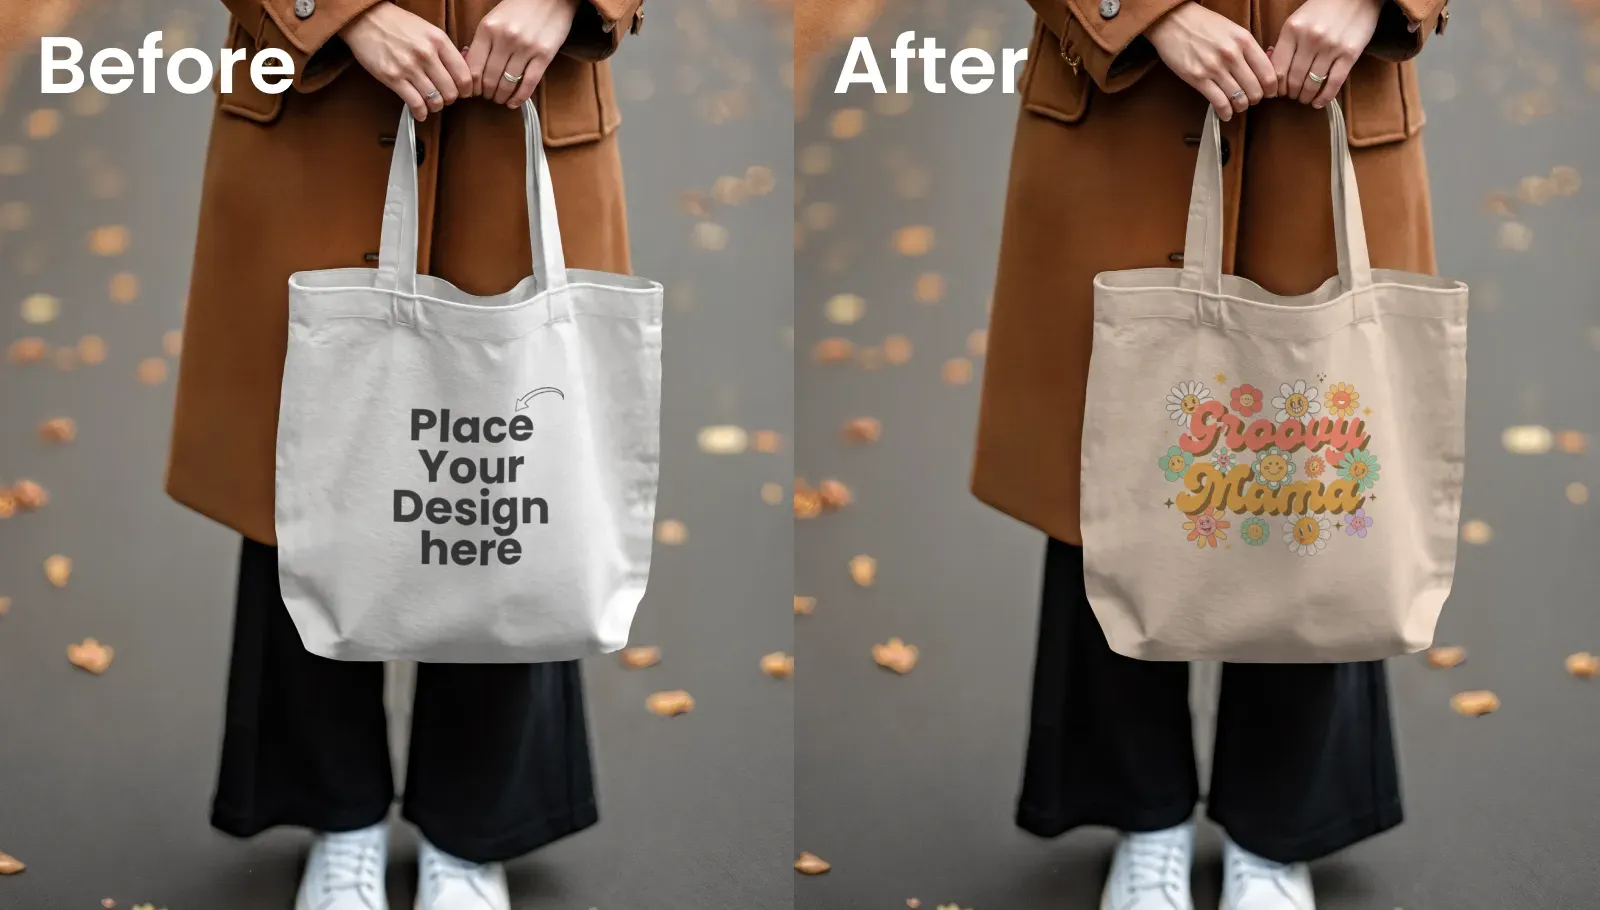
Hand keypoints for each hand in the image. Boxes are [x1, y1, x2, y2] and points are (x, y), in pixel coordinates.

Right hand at [341, 3, 471, 120]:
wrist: (367, 19)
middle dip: (450, 99)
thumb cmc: (399, 26)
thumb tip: (462, 74)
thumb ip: (446, 51)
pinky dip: (420, 113)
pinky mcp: (392, 77)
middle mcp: (426, 54)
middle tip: (445, 97)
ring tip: (431, 103)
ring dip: (435, 106)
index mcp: (439, 41)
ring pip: (435, 101)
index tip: (462, 92)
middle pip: (451, 92)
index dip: (466, 89)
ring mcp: (409, 67)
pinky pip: (415, 104)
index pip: (464, 75)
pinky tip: (420, 112)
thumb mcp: (429, 31)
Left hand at [466, 0, 582, 107]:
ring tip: (500, 99)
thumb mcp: (494, 19)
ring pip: (507, 83)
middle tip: (487, 96)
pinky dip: (519, 98)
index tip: (472, 91)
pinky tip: (514, 103)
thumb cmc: (520, 8)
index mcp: (487, 29)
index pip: (473, 67)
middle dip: (486, 93)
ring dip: (501, 97)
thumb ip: (482, 41)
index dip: (471, 85)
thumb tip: (469, 66)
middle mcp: (505, 39)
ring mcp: (525, 48)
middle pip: (489, 79)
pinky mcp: (544, 55)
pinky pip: (528, 83)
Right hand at [1148, 2, 1276, 121]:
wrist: (1173, 21)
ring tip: (1237, 105)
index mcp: (1244, 41)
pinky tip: (1225, 114)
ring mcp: (1214, 68)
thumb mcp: (1233, 30)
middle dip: (1255, 99)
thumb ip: (1248, 49)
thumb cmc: (1203, 25)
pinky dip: (1225, 113)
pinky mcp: (1197, 78)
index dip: (1271, 88)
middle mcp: (1232, 55)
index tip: (1268, 92)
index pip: (1268, 73)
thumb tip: (1263, 70)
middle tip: (1251, 99)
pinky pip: (1219, 103)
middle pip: (1255, 89)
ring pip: (1239, 99)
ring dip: (1240, 107)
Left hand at [1271, 0, 1384, 107]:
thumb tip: (1270, 68)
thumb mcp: (1298, 20)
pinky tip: (1318, 103)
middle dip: (1290, 94)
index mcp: (1292, 30)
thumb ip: (1285, 43)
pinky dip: (1324, 98)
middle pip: (1293, 79)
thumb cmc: (1324, 8)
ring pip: (1312, 84)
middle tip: (1292, 96)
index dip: (1275, 86)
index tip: (1276, 92)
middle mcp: (1309, 39)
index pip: (1276, 69)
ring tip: (1304, 98)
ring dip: (1306, 97)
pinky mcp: (1350, 54)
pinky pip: (1334, 83)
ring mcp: (1330, 47)